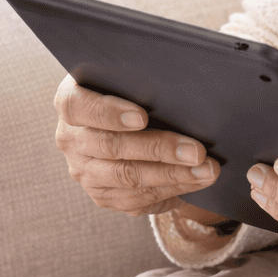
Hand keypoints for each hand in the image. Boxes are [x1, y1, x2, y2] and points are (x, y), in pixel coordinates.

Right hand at [54, 74, 223, 219]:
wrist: (126, 120)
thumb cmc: (132, 90)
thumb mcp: (129, 78)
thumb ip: (142, 79)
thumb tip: (181, 83)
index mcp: (70, 101)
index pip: (77, 106)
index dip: (108, 112)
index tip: (142, 116)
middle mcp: (70, 139)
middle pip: (111, 147)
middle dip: (159, 149)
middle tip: (197, 151)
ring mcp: (84, 171)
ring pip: (127, 177)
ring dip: (173, 175)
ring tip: (207, 169)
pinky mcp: (102, 195)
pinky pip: (137, 198)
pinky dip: (172, 189)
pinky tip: (197, 180)